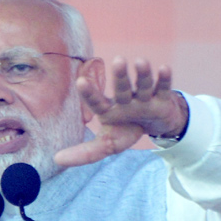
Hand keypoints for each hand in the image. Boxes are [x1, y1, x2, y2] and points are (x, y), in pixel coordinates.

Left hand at [53, 57, 187, 167]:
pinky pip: (163, 88)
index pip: (97, 102)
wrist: (153, 125)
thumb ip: (85, 153)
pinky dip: (164, 80)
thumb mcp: (106, 145)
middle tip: (117, 60)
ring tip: (139, 61)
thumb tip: (56, 160)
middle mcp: (125, 101)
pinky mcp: (162, 99)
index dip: (90, 93)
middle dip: (120, 77)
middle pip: (122, 89)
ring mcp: (144, 99)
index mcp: (109, 110)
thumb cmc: (126, 130)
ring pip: (142, 86)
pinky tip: (164, 68)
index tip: (81, 81)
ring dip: (142, 75)